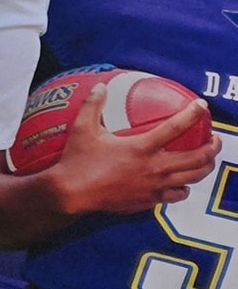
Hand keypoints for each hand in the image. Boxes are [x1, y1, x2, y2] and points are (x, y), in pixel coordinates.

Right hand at [49, 84, 219, 216]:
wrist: (73, 193)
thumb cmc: (78, 160)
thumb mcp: (83, 127)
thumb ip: (94, 105)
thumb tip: (100, 87)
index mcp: (141, 147)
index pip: (175, 127)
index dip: (192, 114)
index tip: (202, 106)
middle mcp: (154, 168)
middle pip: (196, 159)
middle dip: (212, 148)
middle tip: (216, 139)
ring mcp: (154, 188)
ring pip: (192, 179)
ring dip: (204, 168)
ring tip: (208, 160)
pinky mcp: (150, 202)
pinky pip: (176, 195)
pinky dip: (184, 188)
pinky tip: (182, 183)